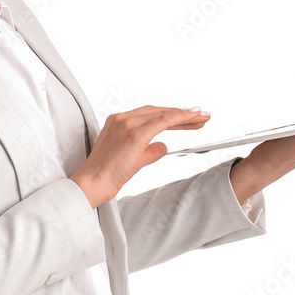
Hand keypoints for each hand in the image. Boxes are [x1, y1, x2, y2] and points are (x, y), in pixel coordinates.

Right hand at [70, 105, 210, 206]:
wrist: (93, 183)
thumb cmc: (107, 174)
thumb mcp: (133, 159)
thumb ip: (149, 151)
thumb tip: (162, 146)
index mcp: (118, 122)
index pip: (150, 114)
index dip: (170, 115)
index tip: (187, 117)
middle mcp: (122, 119)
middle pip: (158, 111)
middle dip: (181, 114)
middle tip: (200, 115)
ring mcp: (127, 124)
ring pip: (162, 114)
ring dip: (184, 115)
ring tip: (201, 117)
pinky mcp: (134, 135)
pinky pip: (162, 121)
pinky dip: (178, 118)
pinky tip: (190, 118)